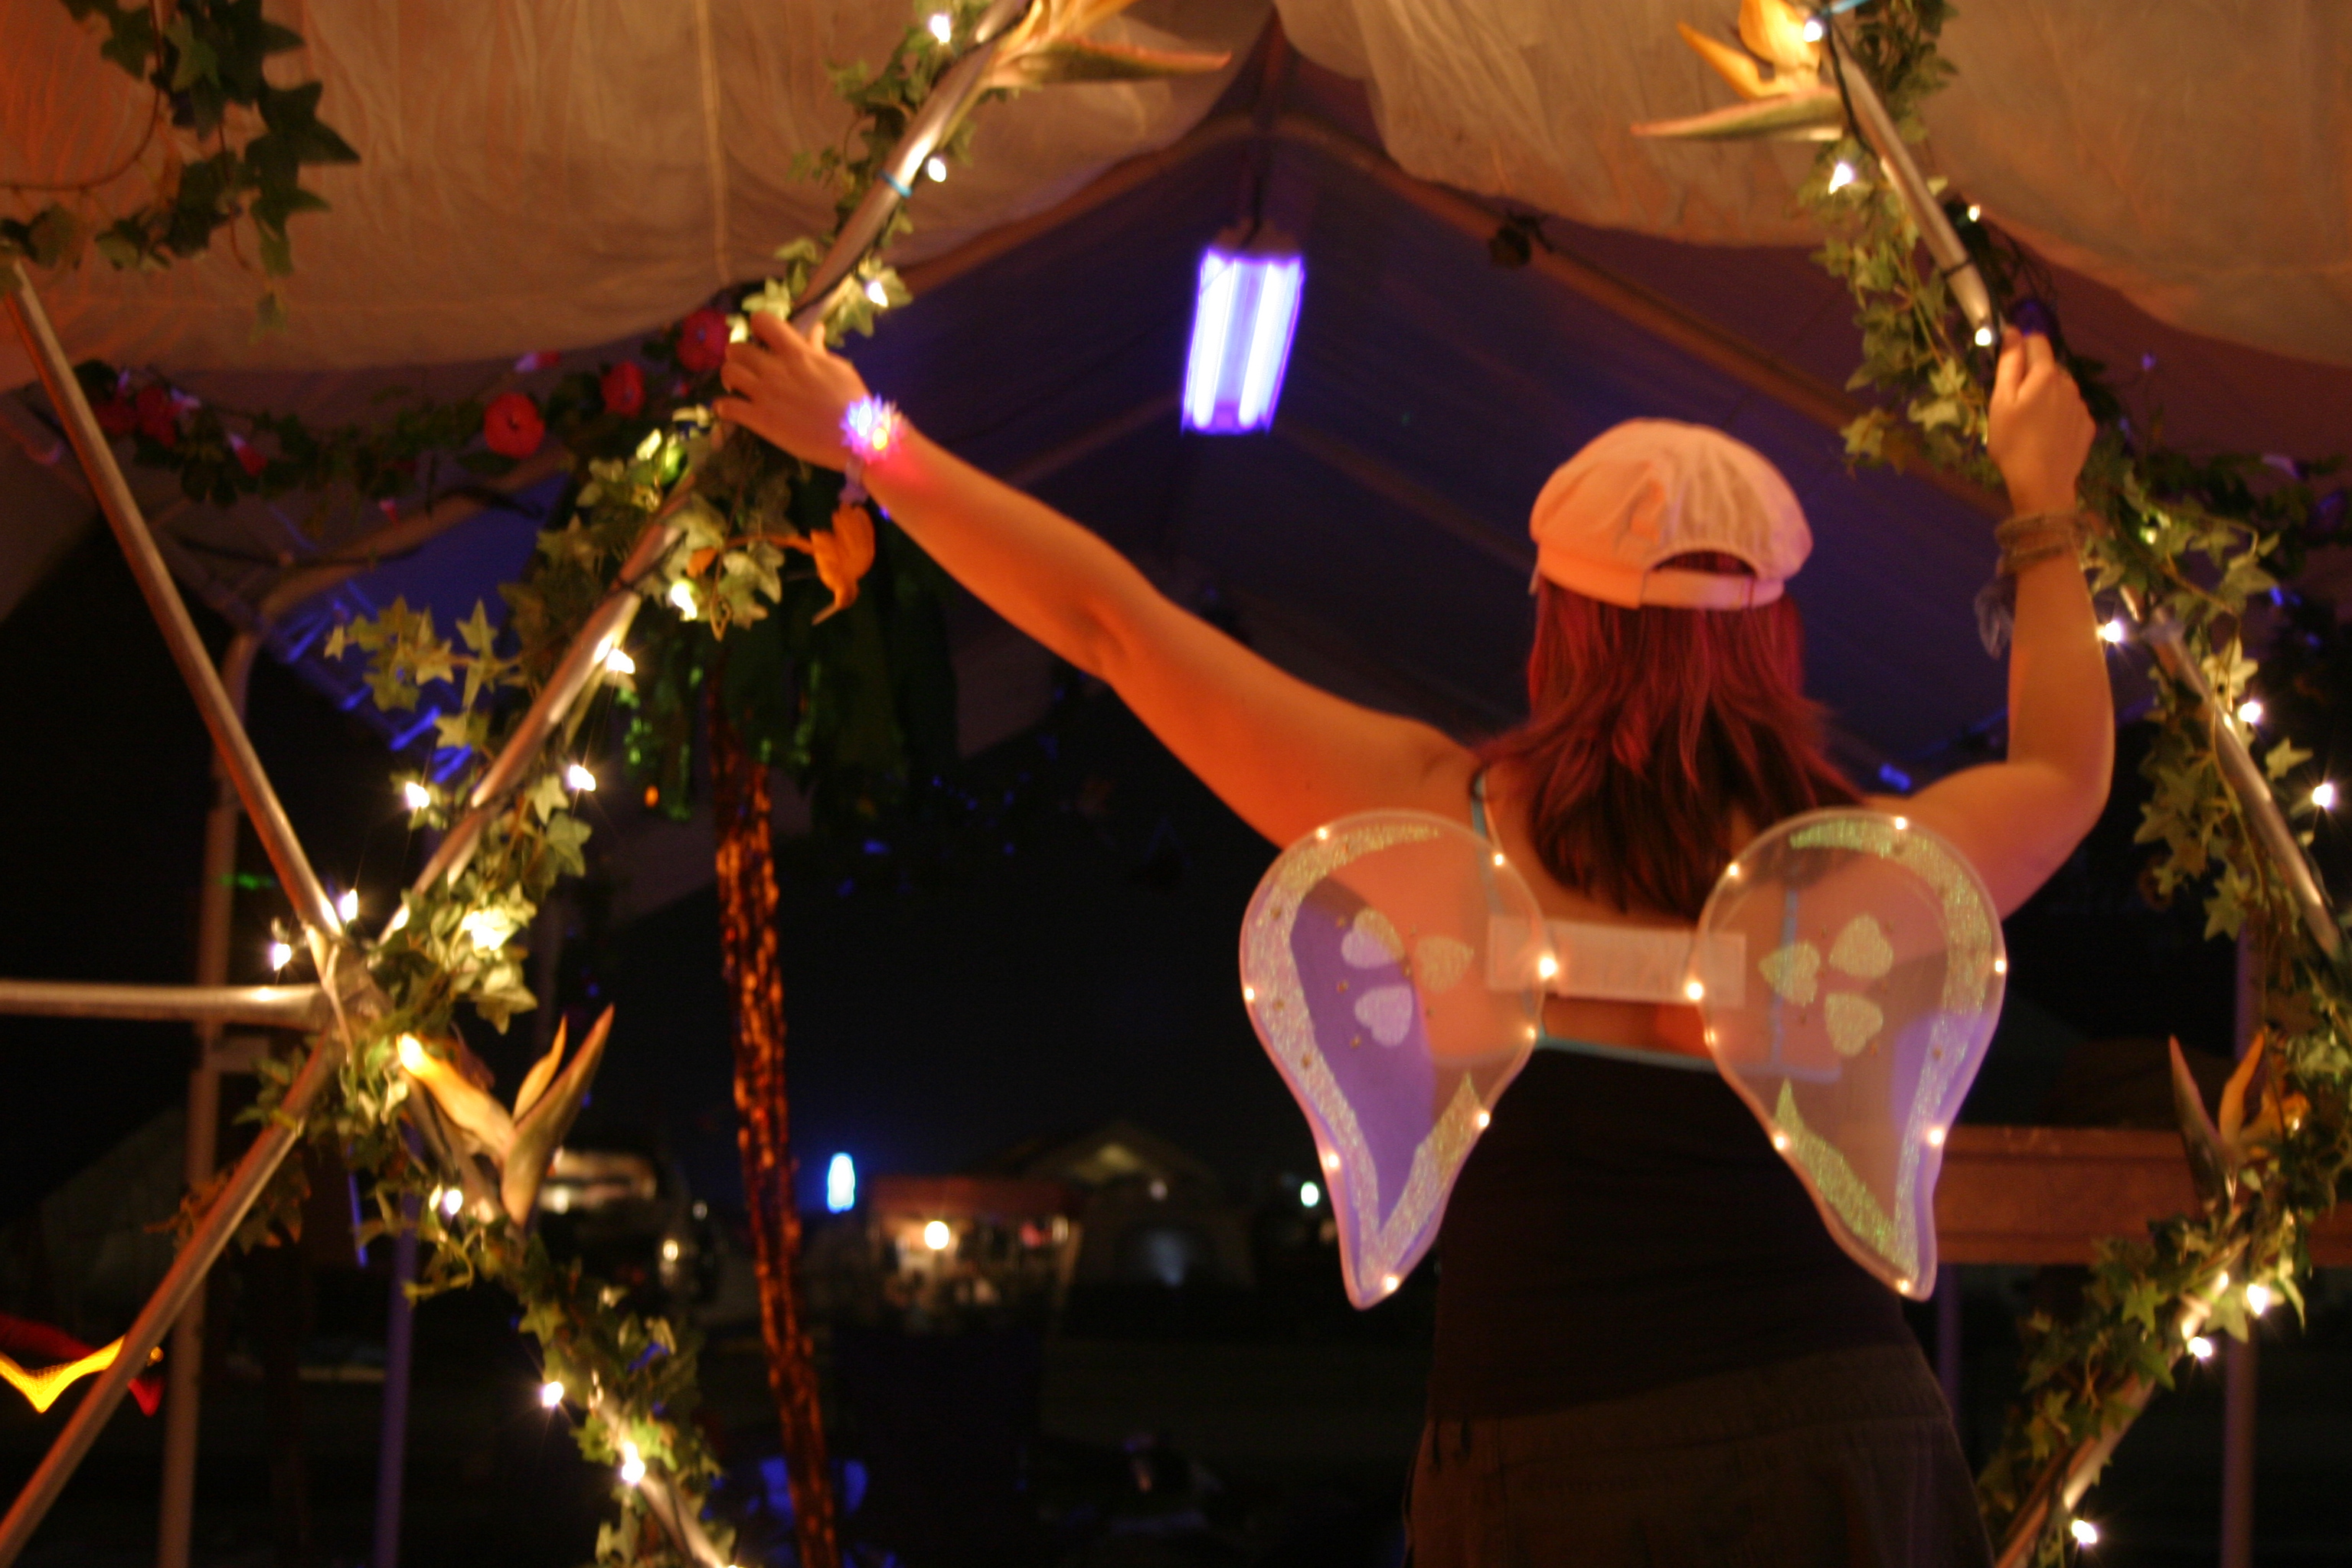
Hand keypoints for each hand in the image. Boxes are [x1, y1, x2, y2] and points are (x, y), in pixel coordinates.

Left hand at [714, 311, 872, 468]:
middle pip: (737, 348)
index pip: (763, 321)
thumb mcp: (838, 368)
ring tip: (737, 387)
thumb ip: (819, 349)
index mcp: (797, 353)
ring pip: (728, 372)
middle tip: (747, 367)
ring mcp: (765, 394)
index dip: (757, 327)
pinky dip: (723, 408)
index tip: (762, 339)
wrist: (855, 437)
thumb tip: (815, 329)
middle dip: (738, 356)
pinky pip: (726, 407)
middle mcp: (775, 369)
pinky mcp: (760, 420)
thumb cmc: (852, 402)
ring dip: (730, 378)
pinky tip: (729, 410)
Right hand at [1987, 330, 2094, 515]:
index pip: (2037, 341)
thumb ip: (2009, 363)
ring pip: (2061, 389)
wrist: (2042, 482)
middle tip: (2015, 405)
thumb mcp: (2001, 401)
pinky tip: (2047, 435)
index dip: (2021, 347)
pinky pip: (2070, 410)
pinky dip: (2059, 415)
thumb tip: (2013, 331)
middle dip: (2033, 376)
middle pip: (2049, 367)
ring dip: (2047, 396)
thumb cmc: (2012, 441)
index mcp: (2045, 374)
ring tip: (2032, 424)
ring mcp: (2081, 405)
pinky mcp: (2088, 425)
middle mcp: (2069, 383)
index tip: (2008, 366)